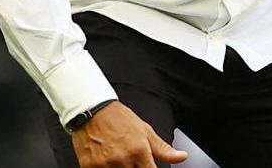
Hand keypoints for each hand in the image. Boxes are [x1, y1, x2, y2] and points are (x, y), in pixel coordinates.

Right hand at [72, 101, 187, 167]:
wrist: (92, 110)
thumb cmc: (119, 119)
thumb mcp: (145, 131)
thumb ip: (163, 149)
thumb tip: (182, 157)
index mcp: (139, 151)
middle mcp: (122, 159)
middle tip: (131, 160)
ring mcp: (104, 164)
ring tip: (118, 159)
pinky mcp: (89, 167)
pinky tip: (106, 161)